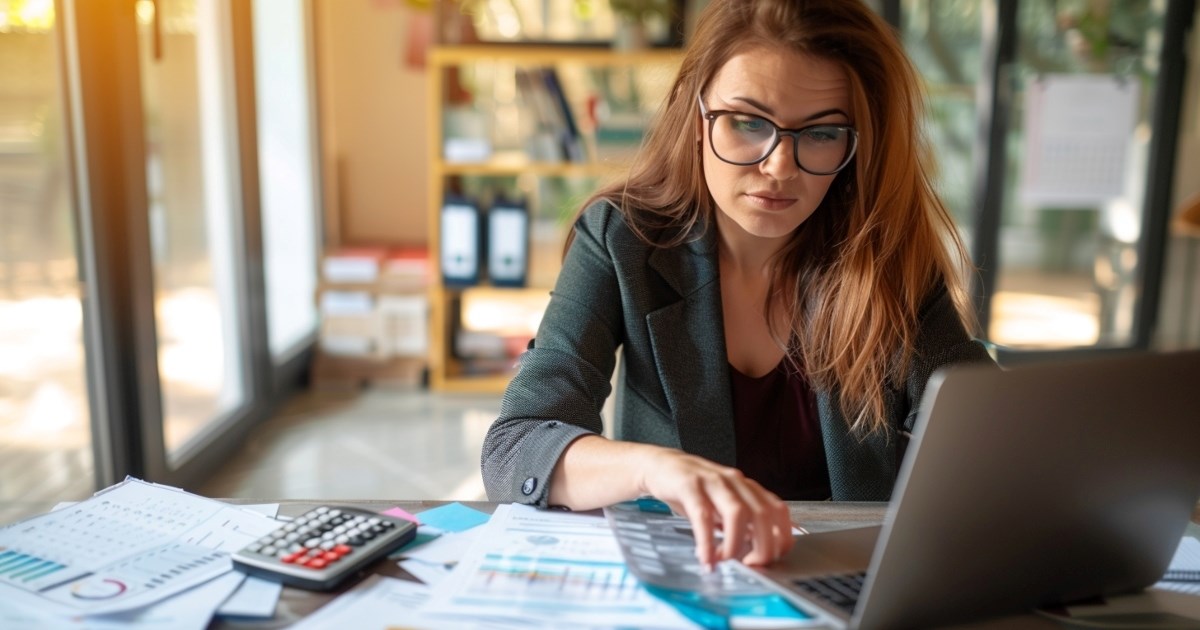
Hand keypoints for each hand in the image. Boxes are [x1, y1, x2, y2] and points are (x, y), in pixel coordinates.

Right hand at [635, 447, 793, 569]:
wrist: (659, 465)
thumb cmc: (693, 489)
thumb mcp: (722, 505)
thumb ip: (743, 523)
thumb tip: (764, 548)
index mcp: (747, 487)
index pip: (778, 510)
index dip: (781, 537)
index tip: (771, 558)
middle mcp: (734, 482)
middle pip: (762, 514)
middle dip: (762, 546)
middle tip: (750, 565)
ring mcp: (713, 481)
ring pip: (737, 513)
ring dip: (734, 544)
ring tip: (723, 560)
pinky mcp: (689, 485)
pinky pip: (702, 515)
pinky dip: (706, 540)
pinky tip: (704, 556)